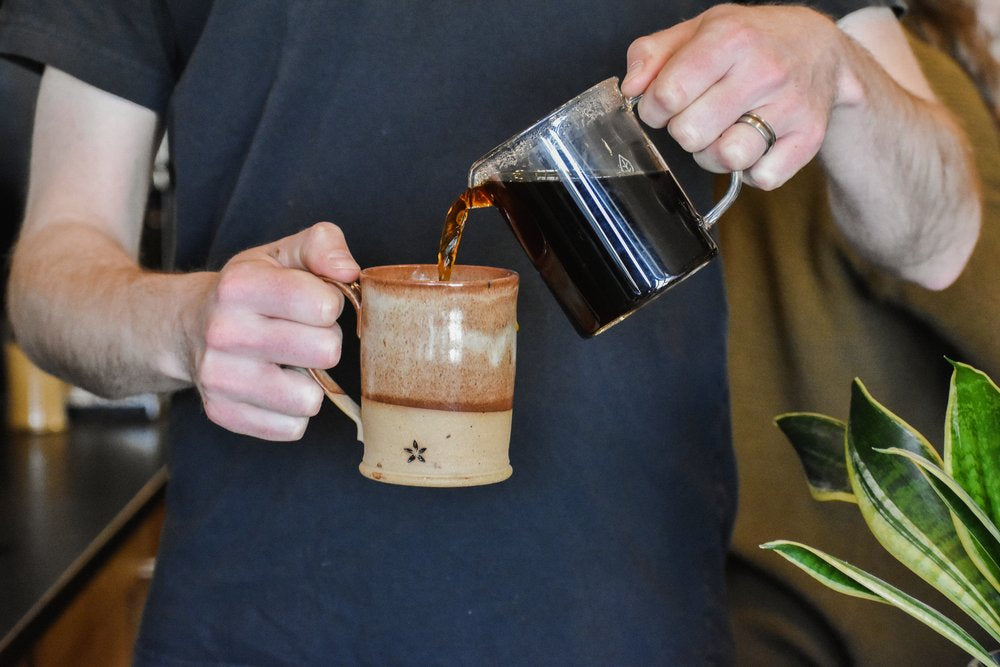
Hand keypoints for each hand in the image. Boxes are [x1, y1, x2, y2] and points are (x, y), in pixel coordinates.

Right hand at [193, 222, 360, 439]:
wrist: (189, 325)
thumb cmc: (253, 287)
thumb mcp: (284, 252)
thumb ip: (324, 245)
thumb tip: (349, 272)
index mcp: (240, 285)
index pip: (325, 306)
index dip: (330, 304)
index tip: (314, 301)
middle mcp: (223, 332)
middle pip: (325, 352)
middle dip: (325, 341)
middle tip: (303, 333)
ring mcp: (219, 377)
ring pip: (310, 398)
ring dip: (311, 382)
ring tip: (290, 360)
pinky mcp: (223, 413)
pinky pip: (292, 426)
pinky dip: (292, 410)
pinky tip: (276, 385)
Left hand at [621, 4, 846, 189]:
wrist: (819, 50)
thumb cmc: (749, 42)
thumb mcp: (699, 29)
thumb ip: (653, 54)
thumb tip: (630, 89)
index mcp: (730, 38)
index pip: (668, 94)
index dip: (655, 108)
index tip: (665, 103)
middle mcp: (764, 70)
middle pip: (690, 133)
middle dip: (684, 131)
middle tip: (698, 115)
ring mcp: (791, 106)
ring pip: (726, 159)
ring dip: (714, 155)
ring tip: (723, 132)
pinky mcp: (809, 138)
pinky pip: (761, 178)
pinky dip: (751, 170)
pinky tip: (754, 144)